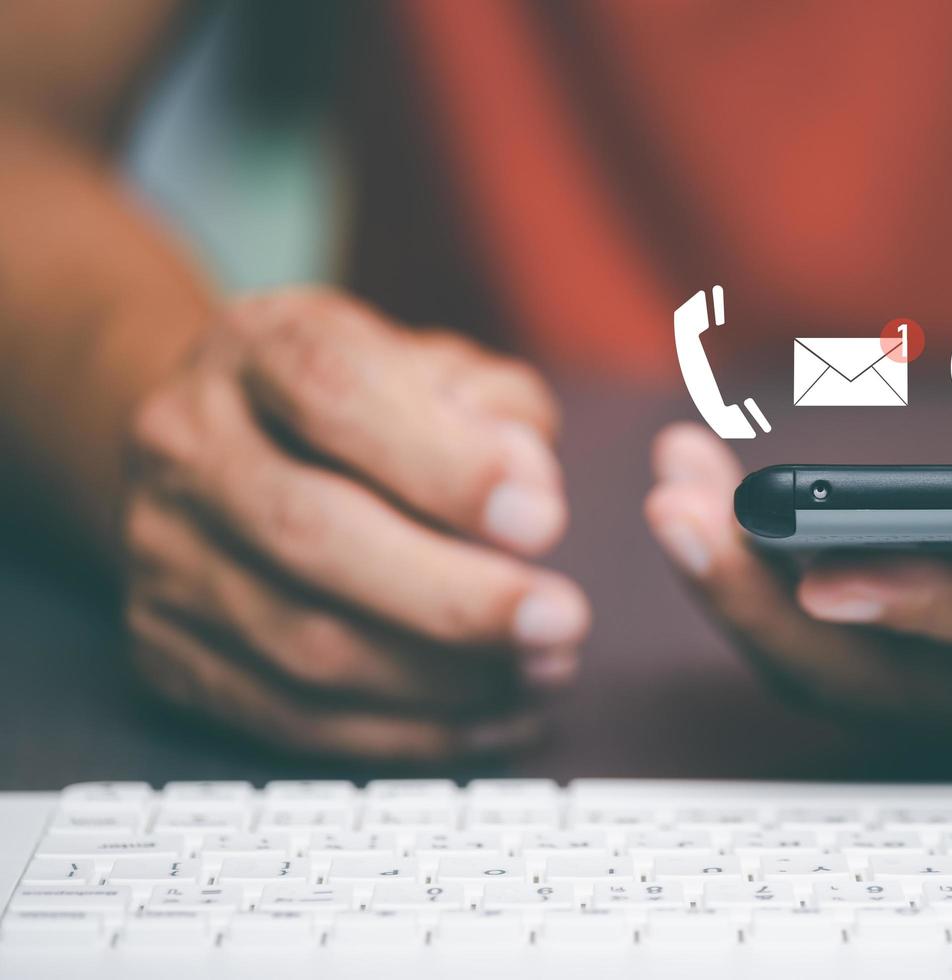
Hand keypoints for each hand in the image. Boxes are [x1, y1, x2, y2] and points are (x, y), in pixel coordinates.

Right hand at [123, 288, 589, 759]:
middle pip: (312, 532)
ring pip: (304, 644)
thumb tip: (531, 489)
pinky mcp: (170, 652)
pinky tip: (496, 716)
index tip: (544, 520)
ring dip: (447, 678)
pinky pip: (294, 718)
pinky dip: (411, 732)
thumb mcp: (437, 367)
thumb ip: (498, 409)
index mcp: (259, 347)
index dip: (446, 465)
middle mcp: (190, 447)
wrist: (222, 446)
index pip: (337, 395)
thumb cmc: (362, 407)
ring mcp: (165, 557)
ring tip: (545, 670)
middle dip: (455, 595)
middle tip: (562, 620)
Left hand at [645, 373, 951, 756]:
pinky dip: (763, 584)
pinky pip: (836, 650)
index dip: (919, 602)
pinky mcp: (951, 676)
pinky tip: (719, 510)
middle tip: (677, 497)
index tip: (817, 561)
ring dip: (741, 586)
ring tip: (677, 477)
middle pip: (882, 675)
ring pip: (837, 669)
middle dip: (765, 596)